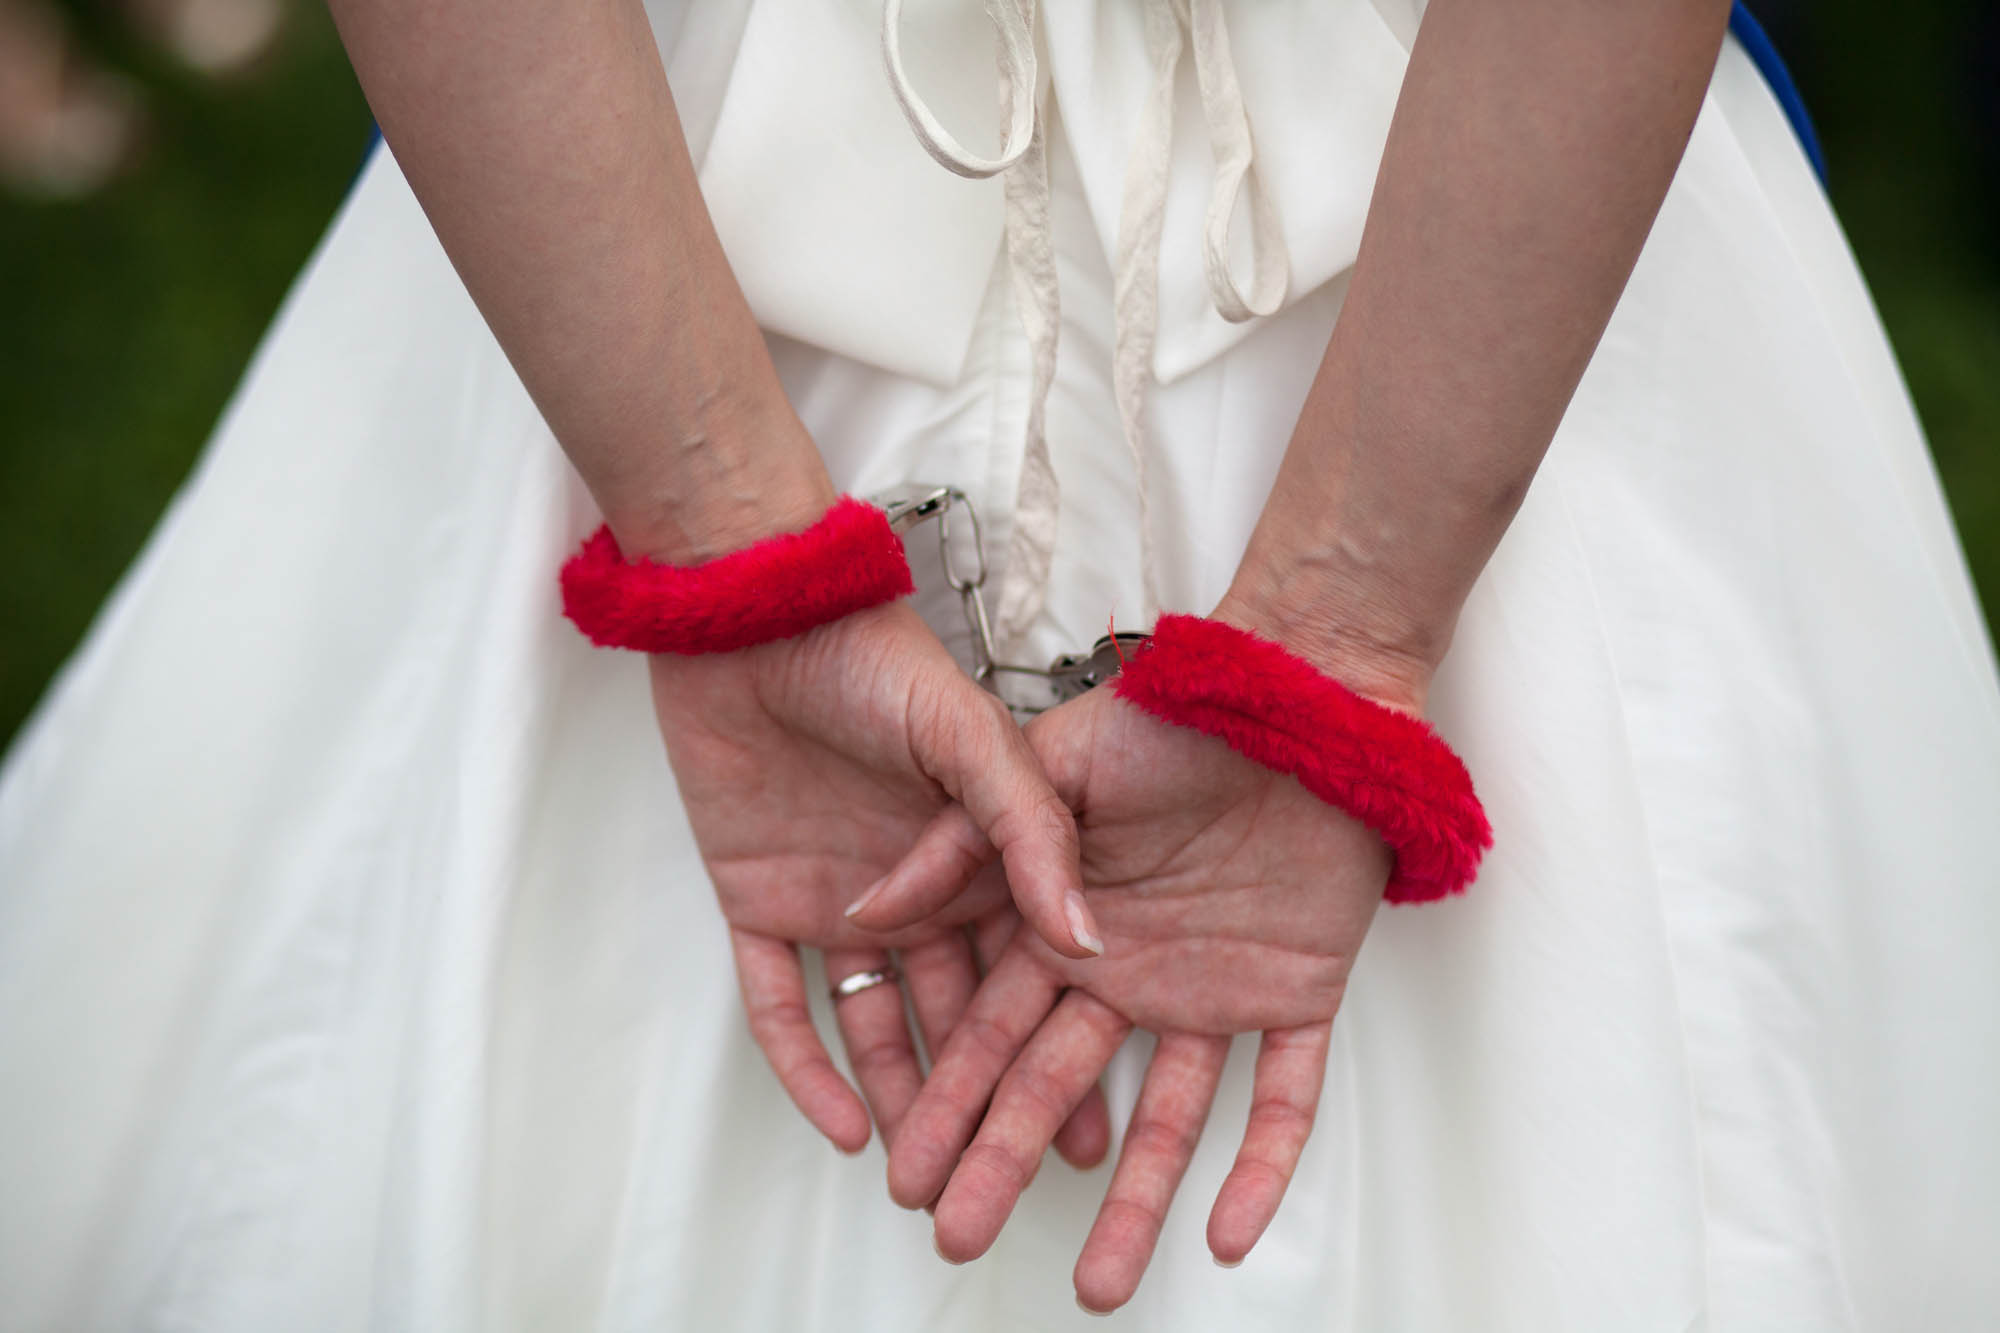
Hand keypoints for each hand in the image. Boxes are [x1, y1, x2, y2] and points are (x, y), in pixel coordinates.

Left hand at [648, 600, 1109, 1157]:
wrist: (747, 616)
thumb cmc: (869, 657)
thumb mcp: (973, 735)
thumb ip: (1031, 833)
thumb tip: (1089, 943)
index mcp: (975, 851)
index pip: (1022, 971)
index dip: (1051, 1048)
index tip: (1083, 1125)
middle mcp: (914, 889)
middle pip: (955, 1013)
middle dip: (985, 1097)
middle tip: (1015, 1177)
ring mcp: (836, 901)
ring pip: (873, 1023)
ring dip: (897, 1094)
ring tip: (924, 1172)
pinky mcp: (760, 904)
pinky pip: (781, 1006)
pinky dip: (808, 1067)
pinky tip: (842, 1124)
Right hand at [857, 684, 1390, 1310]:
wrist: (1294, 690)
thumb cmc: (1170, 714)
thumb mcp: (1041, 765)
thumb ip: (963, 845)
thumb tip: (867, 911)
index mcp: (1065, 922)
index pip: (991, 1030)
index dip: (947, 1098)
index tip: (906, 1162)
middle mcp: (1128, 968)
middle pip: (1056, 1084)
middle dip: (1004, 1160)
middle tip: (958, 1232)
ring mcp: (1210, 987)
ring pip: (1168, 1116)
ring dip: (1135, 1200)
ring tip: (1100, 1284)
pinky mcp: (1292, 992)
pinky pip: (1282, 1096)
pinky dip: (1261, 1164)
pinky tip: (1229, 1233)